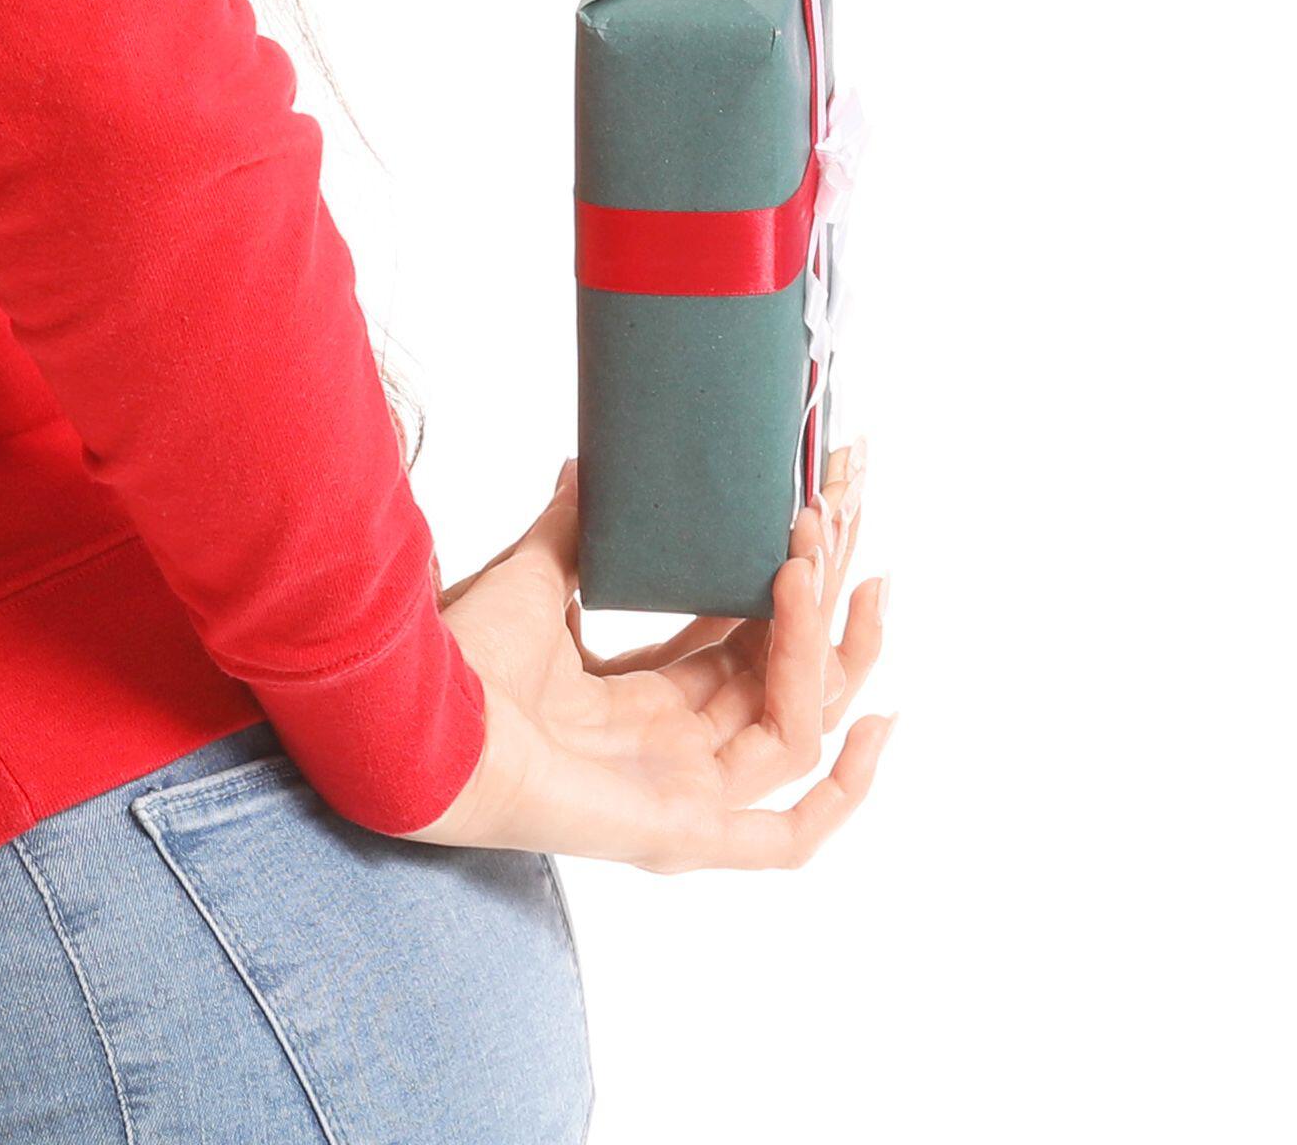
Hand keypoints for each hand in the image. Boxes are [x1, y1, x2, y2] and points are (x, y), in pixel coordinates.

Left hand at [417, 447, 892, 869]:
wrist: (419, 712)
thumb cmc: (459, 659)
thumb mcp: (529, 579)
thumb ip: (571, 530)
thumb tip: (591, 462)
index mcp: (639, 702)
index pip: (741, 647)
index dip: (783, 588)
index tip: (813, 514)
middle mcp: (673, 752)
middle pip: (781, 683)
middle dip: (823, 602)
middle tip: (846, 517)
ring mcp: (687, 798)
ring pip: (796, 728)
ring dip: (823, 646)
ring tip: (823, 562)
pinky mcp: (689, 834)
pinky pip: (793, 833)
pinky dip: (848, 788)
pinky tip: (878, 718)